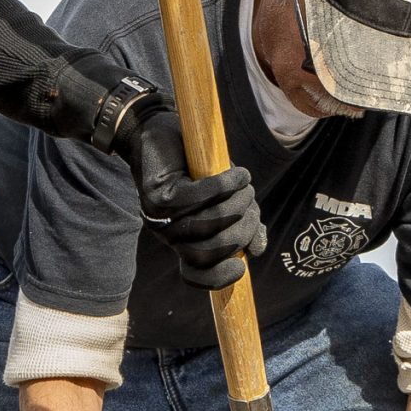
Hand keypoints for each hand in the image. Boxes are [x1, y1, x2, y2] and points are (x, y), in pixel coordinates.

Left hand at [114, 106, 265, 289]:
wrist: (153, 132)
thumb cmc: (192, 166)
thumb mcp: (222, 197)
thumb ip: (239, 221)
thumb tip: (257, 249)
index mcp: (182, 241)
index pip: (195, 275)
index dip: (219, 278)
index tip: (241, 267)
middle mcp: (168, 234)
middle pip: (211, 252)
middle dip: (242, 230)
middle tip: (251, 204)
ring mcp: (162, 216)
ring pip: (210, 223)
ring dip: (238, 202)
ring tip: (244, 184)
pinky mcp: (161, 194)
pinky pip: (202, 196)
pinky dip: (226, 184)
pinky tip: (237, 174)